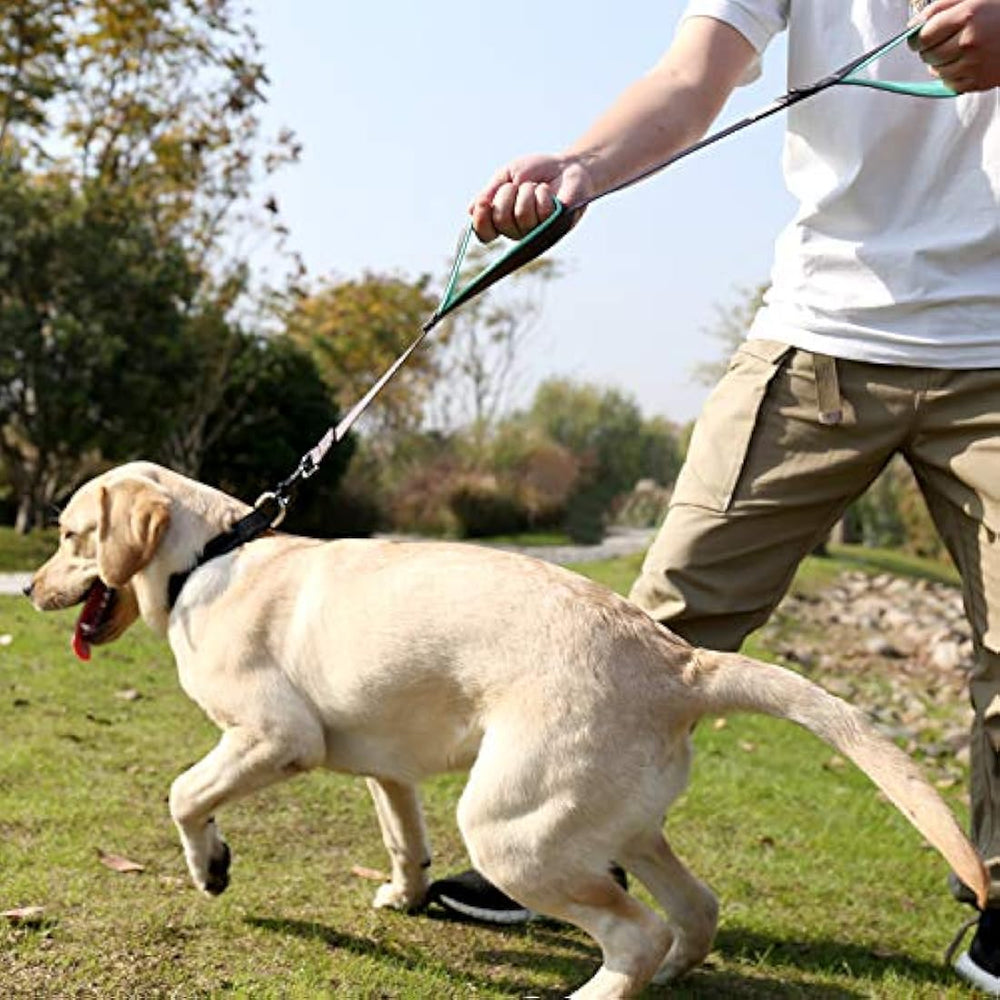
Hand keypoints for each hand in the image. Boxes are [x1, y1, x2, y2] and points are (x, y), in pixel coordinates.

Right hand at [468, 154, 593, 242]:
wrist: (566, 166)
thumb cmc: (536, 172)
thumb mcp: (507, 175)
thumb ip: (490, 192)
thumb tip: (471, 210)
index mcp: (502, 221)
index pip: (484, 233)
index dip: (480, 220)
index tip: (482, 202)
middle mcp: (517, 232)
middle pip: (501, 221)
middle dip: (507, 194)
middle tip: (519, 185)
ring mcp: (536, 233)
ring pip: (521, 216)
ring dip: (527, 192)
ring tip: (536, 187)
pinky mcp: (555, 229)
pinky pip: (541, 213)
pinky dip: (543, 195)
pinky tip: (548, 192)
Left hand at [911, 0, 999, 91]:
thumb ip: (942, 7)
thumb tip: (912, 27)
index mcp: (969, 15)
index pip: (924, 36)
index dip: (918, 38)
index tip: (920, 37)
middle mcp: (970, 41)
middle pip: (928, 56)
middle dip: (929, 49)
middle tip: (942, 41)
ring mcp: (975, 64)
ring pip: (937, 72)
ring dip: (940, 63)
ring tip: (957, 50)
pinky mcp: (981, 81)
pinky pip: (950, 84)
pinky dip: (952, 75)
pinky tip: (965, 62)